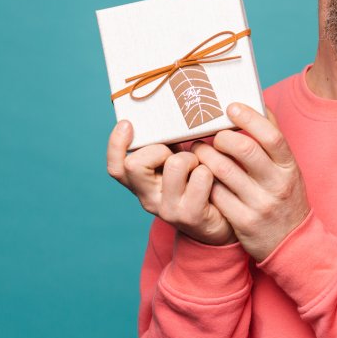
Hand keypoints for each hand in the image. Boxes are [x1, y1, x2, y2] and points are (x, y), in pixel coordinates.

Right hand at [106, 120, 235, 245]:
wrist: (221, 224)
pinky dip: (209, 171)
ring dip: (192, 158)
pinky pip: (200, 177)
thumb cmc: (198, 184)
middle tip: (179, 155)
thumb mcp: (176, 164)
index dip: (116, 145)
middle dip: (160, 149)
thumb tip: (168, 114)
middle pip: (135, 164)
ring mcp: (168, 210)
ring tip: (199, 167)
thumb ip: (165, 147)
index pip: (116, 168)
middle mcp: (148, 199)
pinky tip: (212, 180)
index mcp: (140, 185)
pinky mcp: (190, 216)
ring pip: (174, 165)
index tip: (128, 124)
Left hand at [191, 104, 310, 261]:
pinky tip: (201, 175)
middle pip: (245, 149)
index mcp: (289, 167)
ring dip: (205, 155)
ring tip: (199, 150)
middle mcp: (277, 184)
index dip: (249, 117)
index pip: (271, 136)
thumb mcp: (287, 168)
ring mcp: (260, 204)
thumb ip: (273, 138)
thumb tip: (258, 102)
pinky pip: (215, 194)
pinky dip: (205, 181)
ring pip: (223, 170)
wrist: (292, 242)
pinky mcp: (243, 222)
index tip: (231, 107)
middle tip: (211, 135)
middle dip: (221, 137)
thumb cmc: (285, 196)